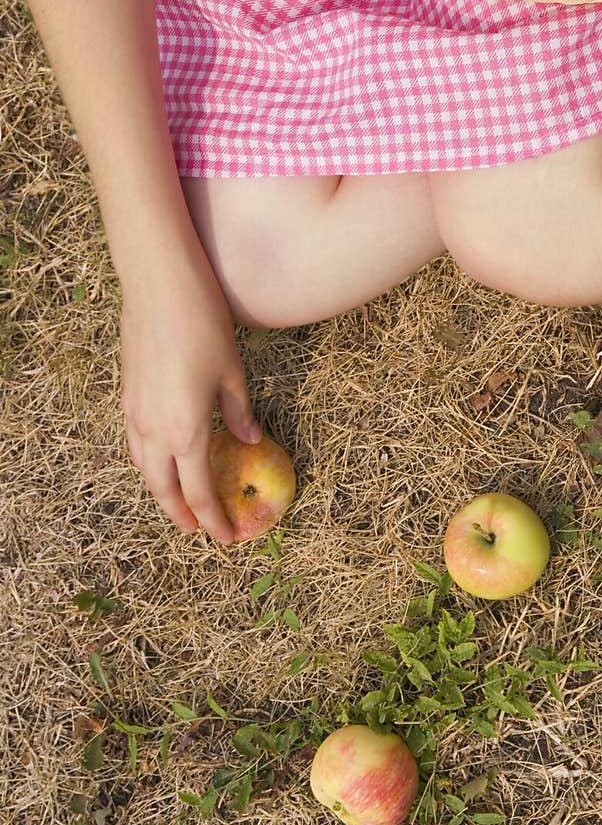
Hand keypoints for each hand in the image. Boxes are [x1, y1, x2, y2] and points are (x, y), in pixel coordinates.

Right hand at [120, 261, 260, 544]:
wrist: (159, 286)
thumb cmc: (204, 326)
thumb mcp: (233, 373)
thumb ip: (240, 413)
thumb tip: (249, 440)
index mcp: (186, 433)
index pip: (199, 493)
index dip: (214, 519)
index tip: (229, 538)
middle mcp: (154, 431)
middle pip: (165, 489)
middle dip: (184, 515)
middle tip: (202, 529)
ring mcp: (135, 413)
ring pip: (144, 468)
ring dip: (163, 490)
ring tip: (181, 501)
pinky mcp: (127, 396)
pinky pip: (136, 443)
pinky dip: (150, 462)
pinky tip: (163, 457)